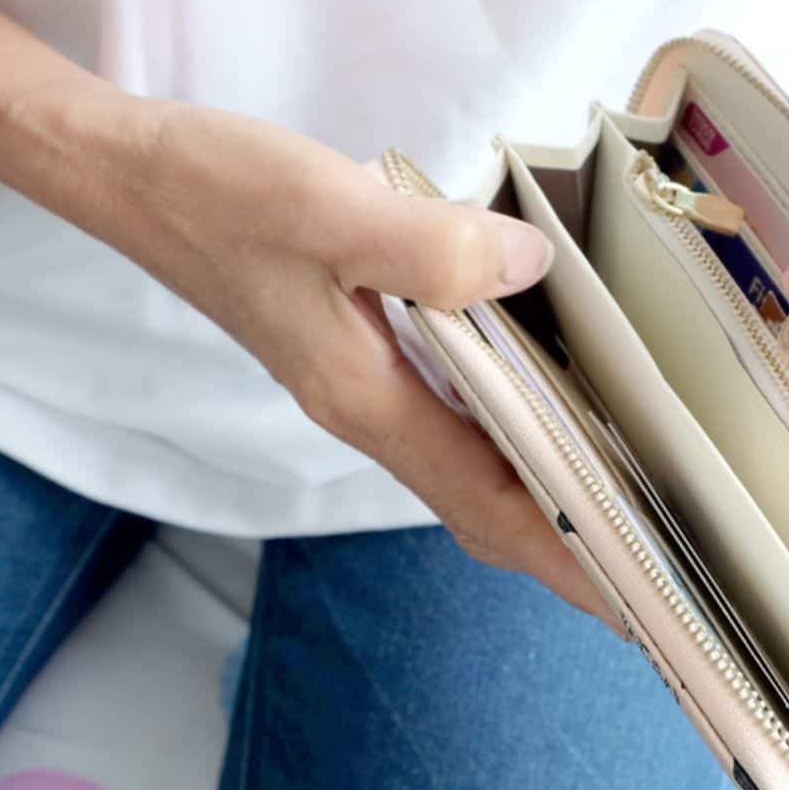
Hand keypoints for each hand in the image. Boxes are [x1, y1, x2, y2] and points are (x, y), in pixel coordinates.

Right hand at [78, 96, 617, 626]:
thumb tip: (528, 271)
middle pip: (481, 508)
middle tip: (651, 581)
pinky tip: (541, 412)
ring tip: (619, 514)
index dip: (565, 559)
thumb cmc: (217, 195)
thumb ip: (431, 249)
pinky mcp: (353, 354)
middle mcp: (365, 410)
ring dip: (538, 502)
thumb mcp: (326, 209)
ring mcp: (357, 387)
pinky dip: (503, 439)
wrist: (136, 180)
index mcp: (366, 399)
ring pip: (464, 470)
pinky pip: (447, 422)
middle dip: (565, 553)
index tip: (634, 609)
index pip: (487, 504)